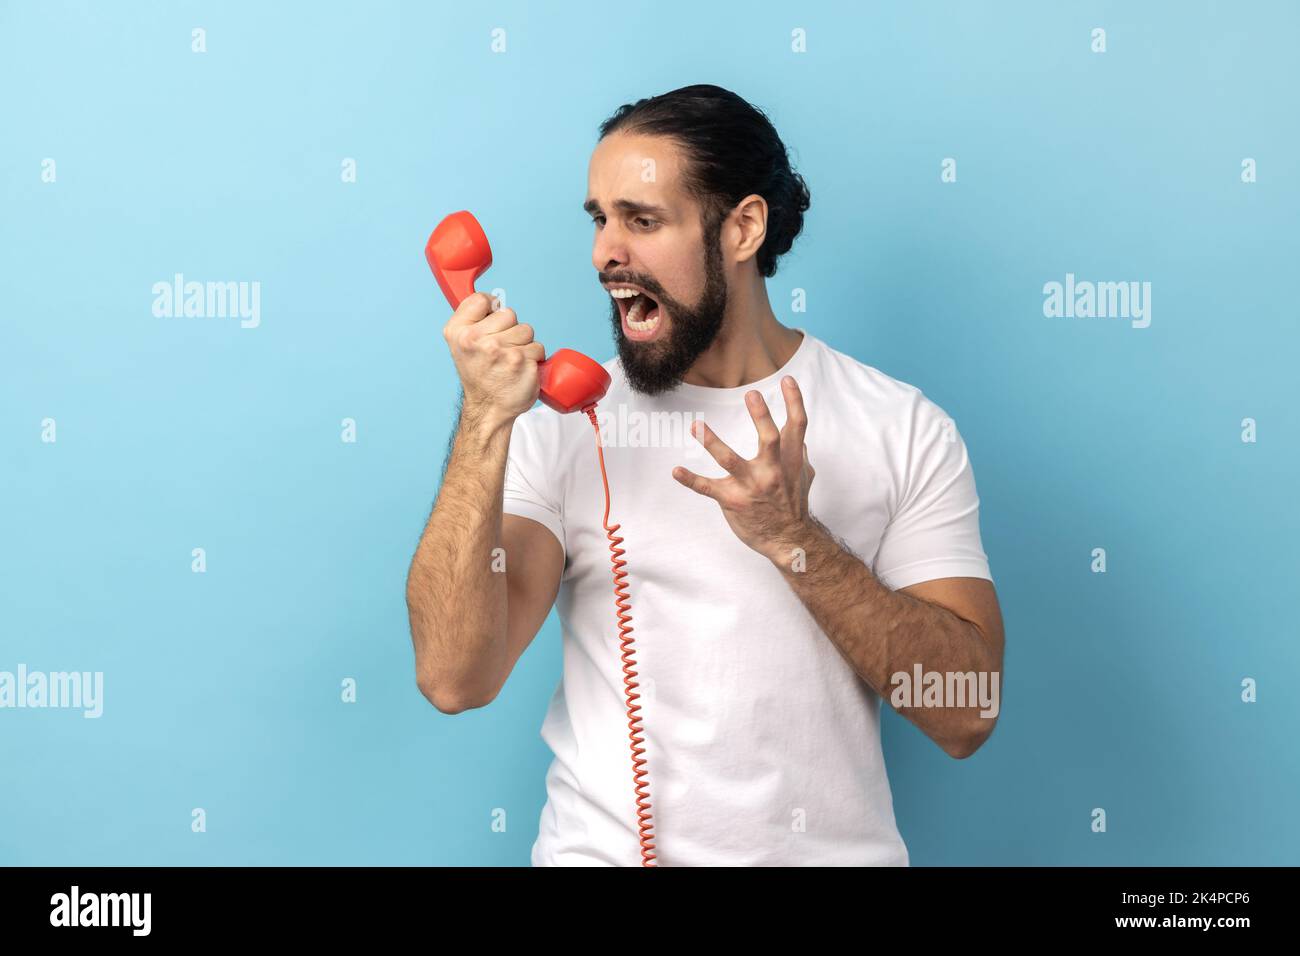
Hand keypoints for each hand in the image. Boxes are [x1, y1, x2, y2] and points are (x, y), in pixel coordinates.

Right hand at [442, 292, 546, 425]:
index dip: (491, 308)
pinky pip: (537, 347)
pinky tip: (520, 370)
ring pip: (526, 330)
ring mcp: (501, 351)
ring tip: (510, 361)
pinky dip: (533, 358)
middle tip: (499, 351)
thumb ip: (471, 319)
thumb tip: (493, 299)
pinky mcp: (522, 361)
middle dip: (509, 330)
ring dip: (523, 344)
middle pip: (509, 313)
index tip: (491, 323)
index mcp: (459, 332)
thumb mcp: (461, 345)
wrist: (488, 409)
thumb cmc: (478, 375)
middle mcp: (477, 340)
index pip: (481, 299)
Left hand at [672, 376, 815, 562]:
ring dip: (711, 442)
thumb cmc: (793, 504)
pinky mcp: (732, 500)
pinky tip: (675, 470)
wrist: (789, 540)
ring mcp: (751, 485)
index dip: (795, 401)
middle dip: (761, 416)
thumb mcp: (803, 475)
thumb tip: (800, 437)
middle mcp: (773, 470)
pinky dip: (690, 479)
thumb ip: (799, 453)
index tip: (787, 379)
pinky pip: (707, 488)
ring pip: (730, 460)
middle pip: (770, 438)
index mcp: (790, 460)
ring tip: (696, 426)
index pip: (798, 426)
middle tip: (751, 393)